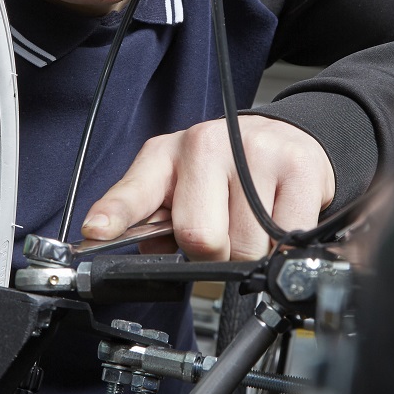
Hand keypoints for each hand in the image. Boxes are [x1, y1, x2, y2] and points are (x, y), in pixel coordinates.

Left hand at [81, 116, 335, 260]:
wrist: (284, 138)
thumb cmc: (224, 170)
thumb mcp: (177, 185)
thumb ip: (154, 223)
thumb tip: (149, 255)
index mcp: (167, 156)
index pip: (135, 189)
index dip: (114, 213)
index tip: (95, 230)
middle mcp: (207, 145)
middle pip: (200, 237)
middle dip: (212, 255)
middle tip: (221, 234)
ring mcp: (255, 153)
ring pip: (246, 247)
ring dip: (250, 252)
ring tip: (250, 222)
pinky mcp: (298, 167)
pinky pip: (286, 238)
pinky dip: (282, 245)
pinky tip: (276, 218)